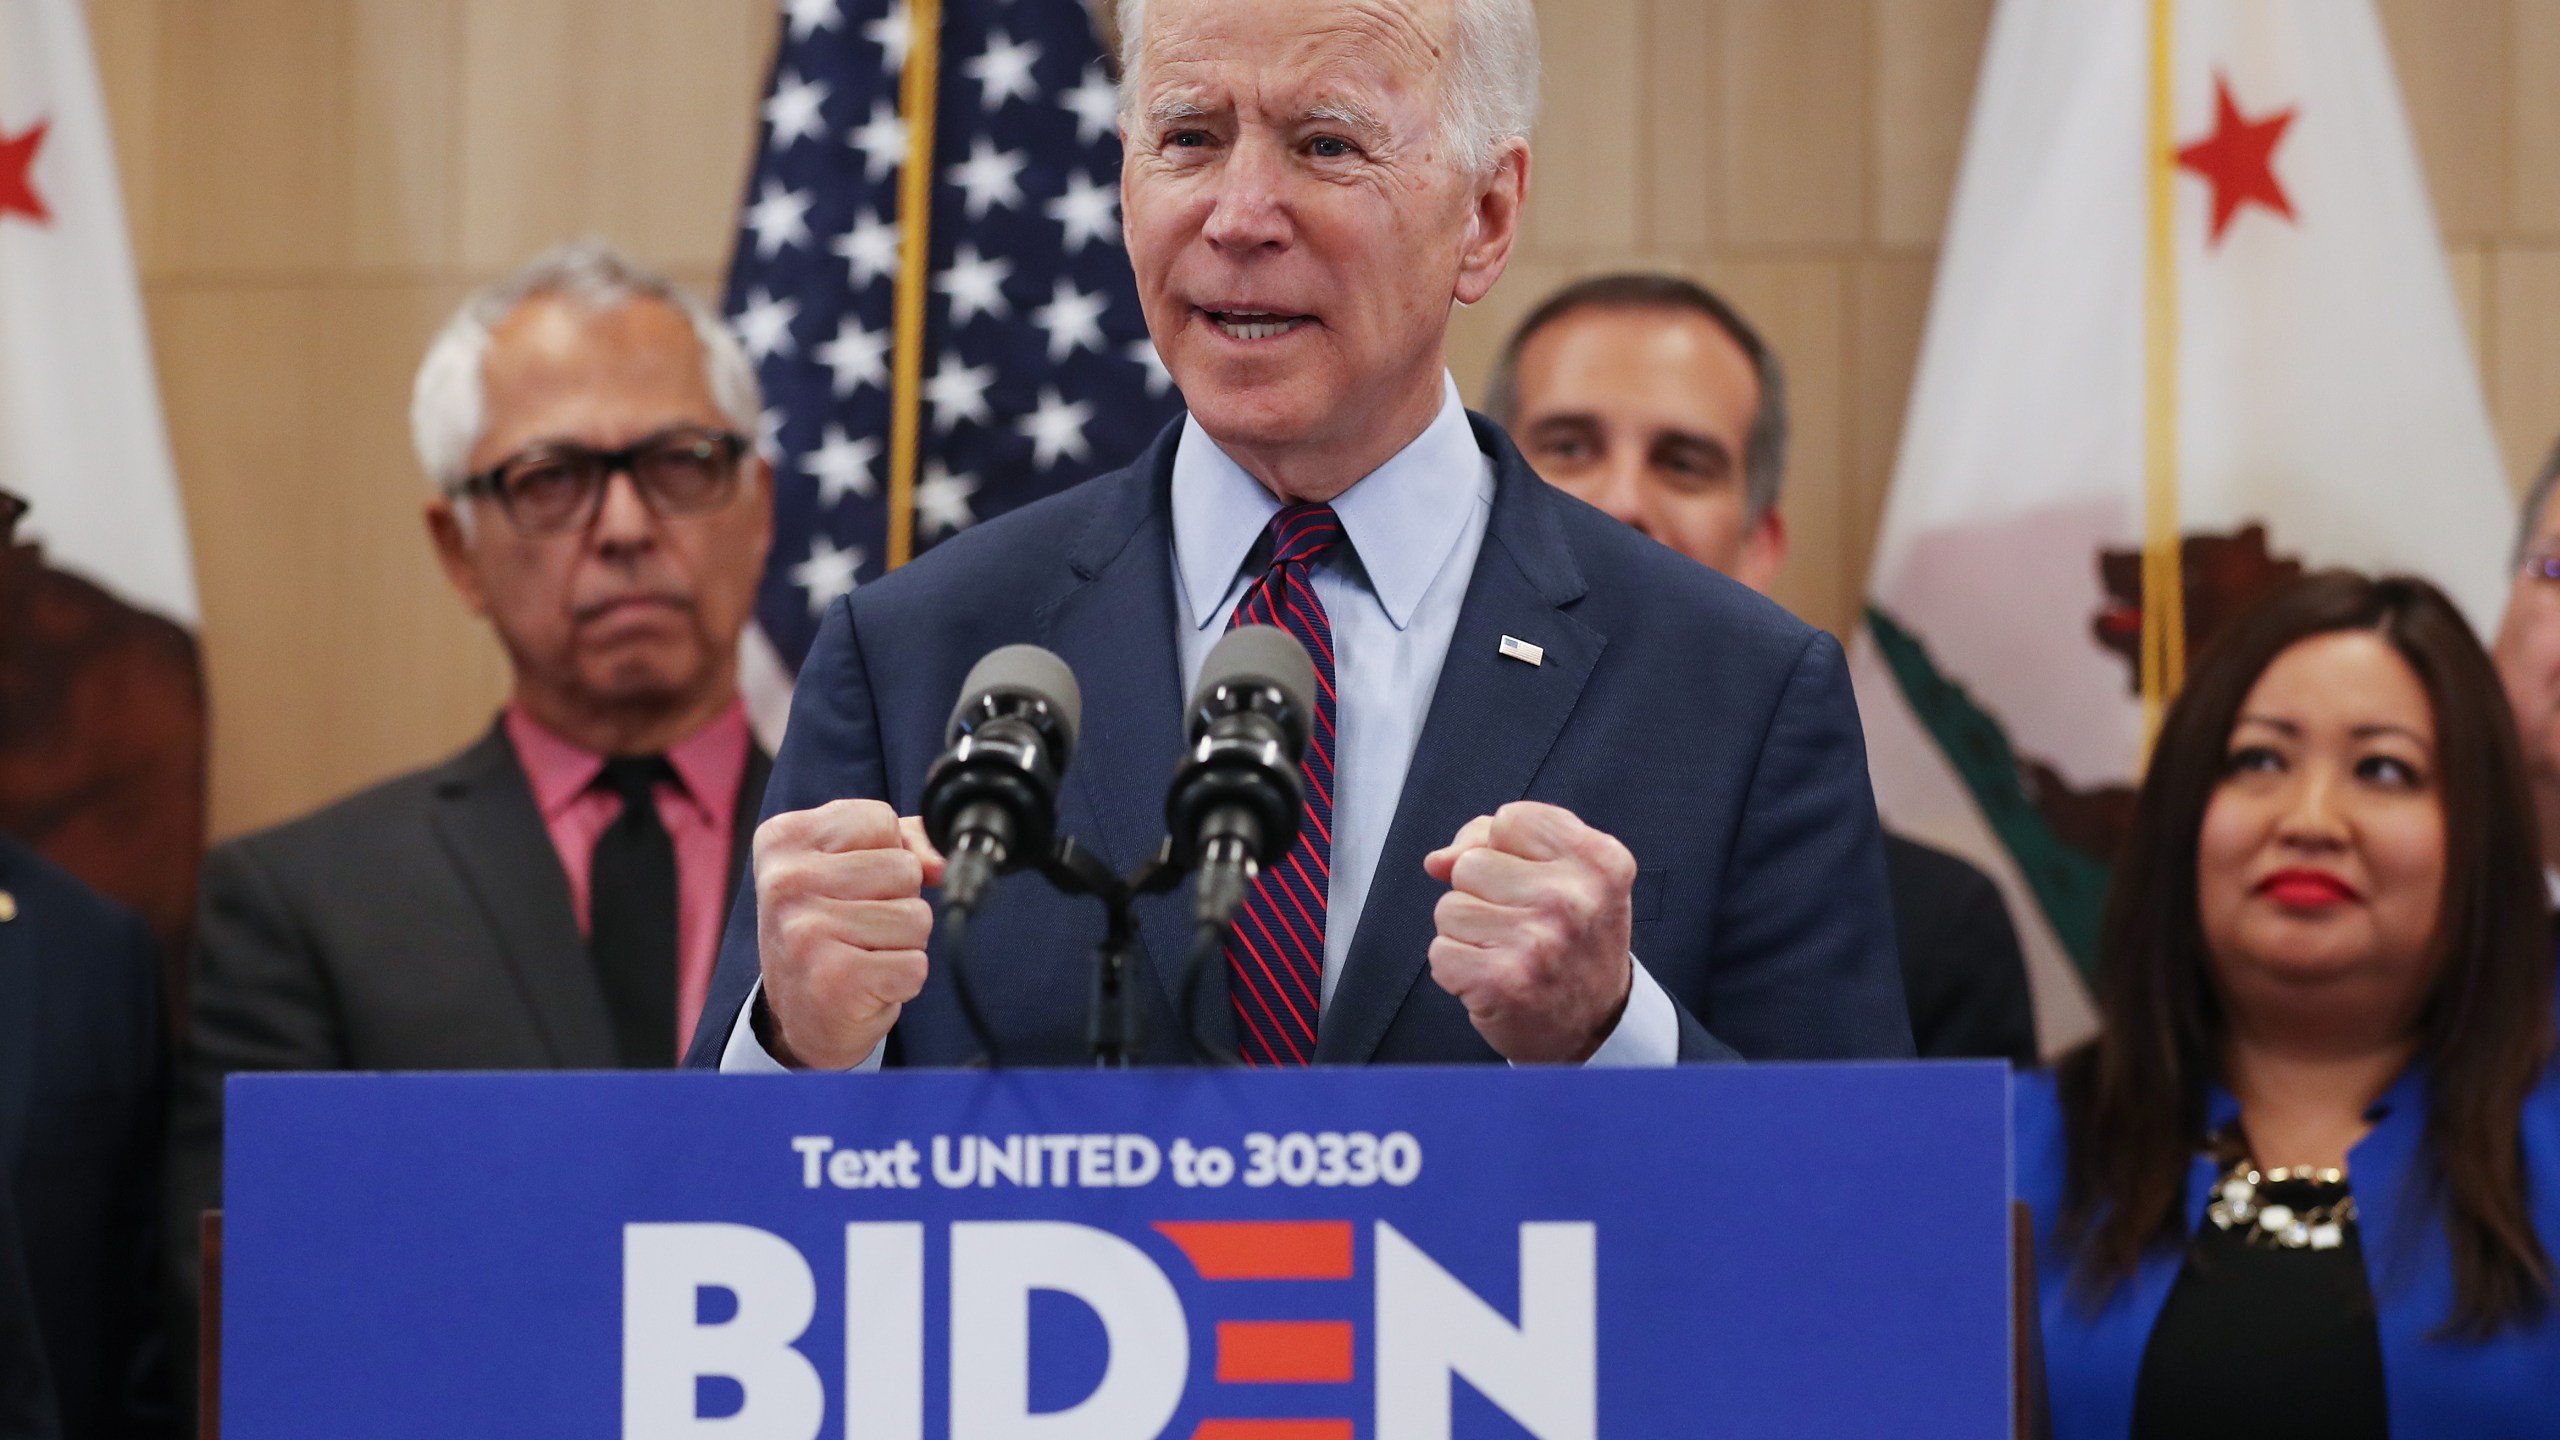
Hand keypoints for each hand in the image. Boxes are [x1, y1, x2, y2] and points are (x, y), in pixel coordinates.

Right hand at [753, 800, 946, 1068]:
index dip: (884, 854)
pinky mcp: (834, 980)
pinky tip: (867, 984)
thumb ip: (901, 842)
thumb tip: (941, 860)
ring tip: (862, 953)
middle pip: (904, 868)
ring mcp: (806, 931)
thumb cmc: (827, 931)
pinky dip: (903, 980)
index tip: (850, 885)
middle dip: (898, 901)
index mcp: (784, 840)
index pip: (880, 819)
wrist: (801, 1015)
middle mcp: (786, 882)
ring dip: (903, 942)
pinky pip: (915, 965)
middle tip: (857, 927)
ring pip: (916, 916)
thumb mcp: (848, 867)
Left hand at [1422, 801, 1635, 1063]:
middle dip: (1482, 894)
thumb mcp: (1567, 878)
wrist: (1597, 1026)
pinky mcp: (1502, 981)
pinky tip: (1494, 979)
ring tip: (1509, 953)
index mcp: (1598, 861)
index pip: (1510, 819)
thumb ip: (1500, 846)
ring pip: (1449, 907)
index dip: (1503, 848)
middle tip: (1524, 927)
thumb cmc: (1576, 944)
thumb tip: (1437, 860)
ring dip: (1468, 933)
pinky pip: (1439, 952)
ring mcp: (1538, 941)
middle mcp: (1573, 899)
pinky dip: (1457, 969)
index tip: (1531, 881)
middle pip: (1471, 863)